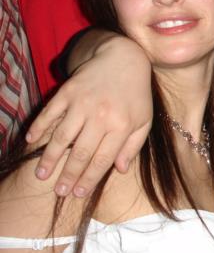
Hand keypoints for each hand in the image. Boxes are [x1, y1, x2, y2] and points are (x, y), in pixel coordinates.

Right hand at [26, 33, 152, 196]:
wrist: (123, 59)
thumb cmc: (136, 95)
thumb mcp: (144, 120)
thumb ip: (133, 146)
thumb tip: (119, 170)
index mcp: (122, 126)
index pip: (102, 159)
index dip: (89, 178)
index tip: (78, 193)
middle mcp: (101, 116)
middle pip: (81, 152)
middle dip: (68, 175)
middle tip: (59, 191)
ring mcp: (82, 103)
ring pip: (62, 136)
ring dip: (50, 158)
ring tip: (42, 175)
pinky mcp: (68, 91)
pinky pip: (50, 113)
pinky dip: (39, 127)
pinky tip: (31, 141)